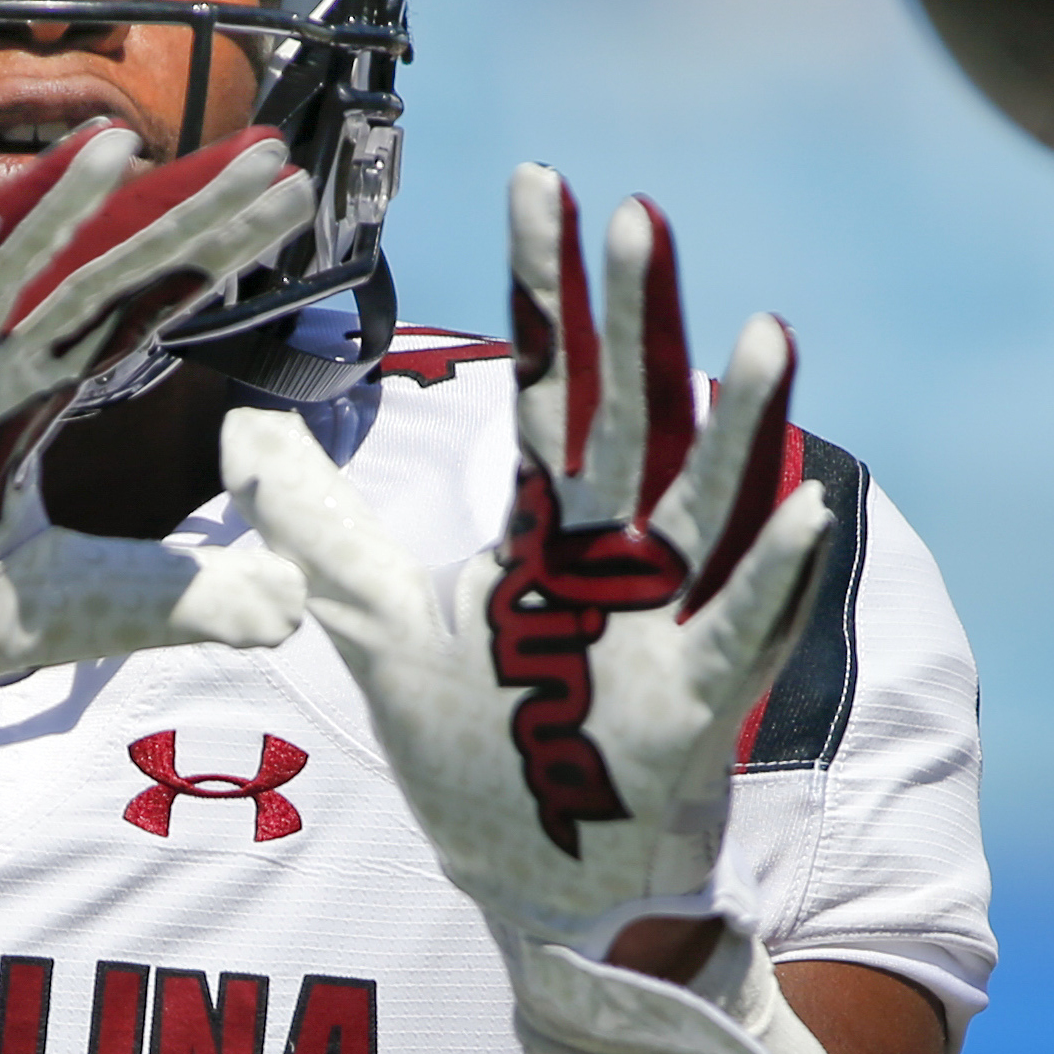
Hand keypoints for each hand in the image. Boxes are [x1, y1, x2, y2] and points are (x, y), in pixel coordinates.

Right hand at [0, 122, 314, 771]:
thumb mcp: (55, 616)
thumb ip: (166, 599)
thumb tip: (294, 605)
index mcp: (18, 406)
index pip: (133, 312)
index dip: (208, 257)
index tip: (289, 200)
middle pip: (87, 279)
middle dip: (174, 219)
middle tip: (265, 160)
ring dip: (51, 216)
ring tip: (126, 148)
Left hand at [223, 164, 828, 1006]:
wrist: (525, 872)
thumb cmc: (469, 741)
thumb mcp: (370, 621)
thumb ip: (312, 523)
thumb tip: (239, 430)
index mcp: (543, 518)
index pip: (544, 377)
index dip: (543, 286)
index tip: (541, 181)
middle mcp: (612, 548)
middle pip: (625, 412)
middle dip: (636, 316)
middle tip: (642, 213)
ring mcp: (662, 617)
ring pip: (705, 500)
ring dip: (738, 419)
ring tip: (768, 329)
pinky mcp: (691, 700)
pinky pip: (744, 625)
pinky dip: (778, 568)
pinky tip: (814, 500)